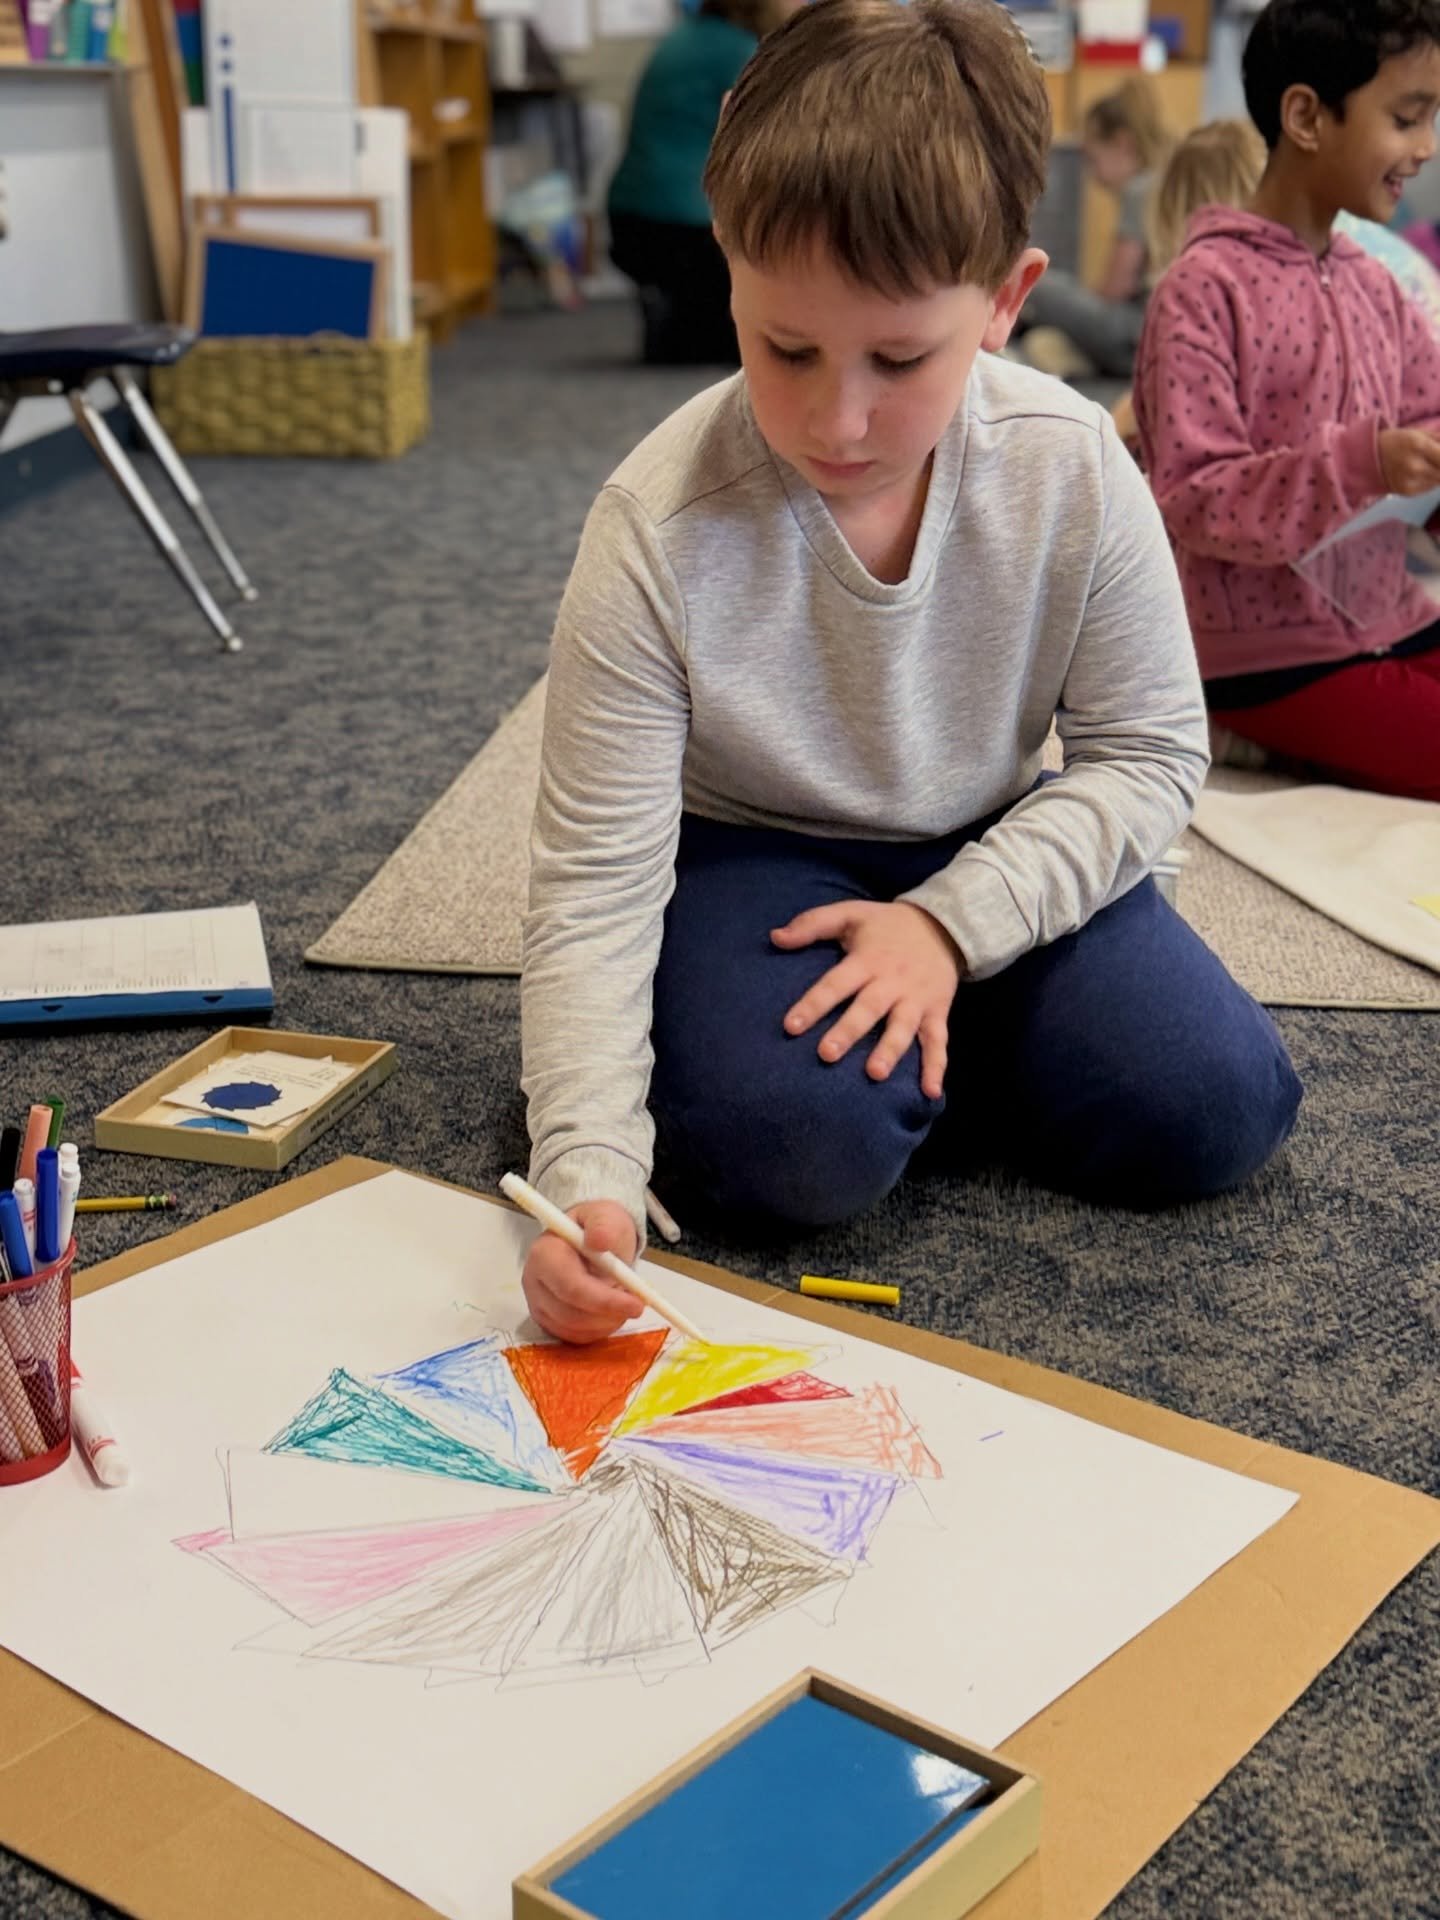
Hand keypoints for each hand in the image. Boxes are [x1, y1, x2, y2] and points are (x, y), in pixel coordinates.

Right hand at [521, 1200, 642, 1344]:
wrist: (589, 1238)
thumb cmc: (598, 1227)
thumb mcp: (606, 1216)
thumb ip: (603, 1226)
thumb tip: (598, 1240)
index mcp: (544, 1253)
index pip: (572, 1287)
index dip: (605, 1300)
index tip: (637, 1304)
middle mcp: (534, 1281)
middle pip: (571, 1314)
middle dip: (609, 1314)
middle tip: (636, 1305)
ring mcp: (537, 1303)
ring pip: (574, 1329)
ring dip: (606, 1323)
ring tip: (623, 1302)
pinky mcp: (546, 1320)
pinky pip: (573, 1337)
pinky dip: (597, 1330)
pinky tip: (610, 1312)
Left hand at [772, 899, 961, 1100]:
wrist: (945, 925)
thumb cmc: (887, 925)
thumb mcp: (851, 913)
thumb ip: (812, 924)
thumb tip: (775, 937)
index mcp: (867, 960)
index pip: (836, 983)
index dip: (814, 1003)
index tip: (791, 1026)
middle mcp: (892, 982)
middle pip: (868, 1009)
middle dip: (848, 1031)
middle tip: (826, 1055)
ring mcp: (916, 1000)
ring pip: (903, 1028)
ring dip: (890, 1050)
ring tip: (875, 1074)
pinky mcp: (937, 1012)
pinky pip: (938, 1042)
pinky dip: (936, 1067)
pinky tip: (930, 1092)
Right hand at [1378, 427, 1439, 496]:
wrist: (1371, 457)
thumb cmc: (1400, 441)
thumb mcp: (1421, 434)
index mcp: (1419, 446)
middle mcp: (1415, 466)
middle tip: (1436, 460)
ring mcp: (1410, 481)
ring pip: (1439, 480)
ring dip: (1439, 473)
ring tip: (1429, 464)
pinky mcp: (1407, 492)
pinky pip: (1430, 487)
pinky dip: (1432, 480)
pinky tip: (1423, 473)